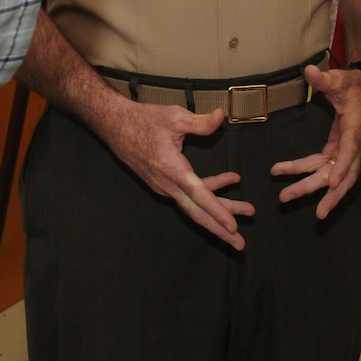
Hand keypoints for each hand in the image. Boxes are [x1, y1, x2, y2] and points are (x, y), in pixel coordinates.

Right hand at [90, 95, 253, 248]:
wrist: (116, 127)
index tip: (233, 226)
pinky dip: (209, 193)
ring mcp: (165, 186)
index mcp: (172, 169)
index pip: (199, 196)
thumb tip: (221, 116)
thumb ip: (200, 122)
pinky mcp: (164, 183)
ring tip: (244, 214)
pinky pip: (190, 195)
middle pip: (197, 213)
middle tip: (241, 244)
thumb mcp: (174, 117)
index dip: (217, 211)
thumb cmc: (144, 120)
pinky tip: (229, 181)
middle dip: (220, 230)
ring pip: (195, 205)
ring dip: (219, 211)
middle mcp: (168, 184)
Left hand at [271, 65, 360, 216]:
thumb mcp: (341, 80)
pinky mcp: (338, 151)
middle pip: (336, 174)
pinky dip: (307, 174)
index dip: (342, 167)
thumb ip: (325, 79)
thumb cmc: (357, 87)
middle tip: (286, 197)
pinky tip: (289, 177)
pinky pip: (323, 167)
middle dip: (312, 187)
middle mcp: (353, 146)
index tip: (331, 183)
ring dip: (308, 188)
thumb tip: (309, 70)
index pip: (350, 151)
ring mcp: (346, 151)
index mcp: (356, 129)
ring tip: (285, 197)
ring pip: (330, 176)